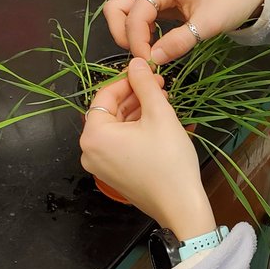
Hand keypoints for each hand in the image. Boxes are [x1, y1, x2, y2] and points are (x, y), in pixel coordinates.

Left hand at [80, 58, 215, 238]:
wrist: (180, 205)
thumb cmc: (169, 160)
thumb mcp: (159, 115)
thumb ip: (144, 84)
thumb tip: (136, 62)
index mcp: (93, 135)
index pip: (105, 95)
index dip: (127, 80)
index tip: (148, 72)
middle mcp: (89, 151)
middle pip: (109, 112)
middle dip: (134, 96)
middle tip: (159, 86)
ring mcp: (99, 165)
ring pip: (116, 128)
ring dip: (136, 112)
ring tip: (162, 102)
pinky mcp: (112, 174)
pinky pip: (119, 144)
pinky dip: (134, 130)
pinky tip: (156, 122)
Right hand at [105, 0, 264, 64]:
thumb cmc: (230, 1)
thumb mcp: (208, 24)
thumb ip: (180, 42)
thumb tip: (153, 60)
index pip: (134, 15)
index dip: (136, 41)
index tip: (148, 62)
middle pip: (116, 7)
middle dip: (121, 33)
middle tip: (139, 54)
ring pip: (123, 10)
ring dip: (128, 31)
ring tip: (147, 50)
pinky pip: (137, 14)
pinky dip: (139, 29)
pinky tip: (155, 42)